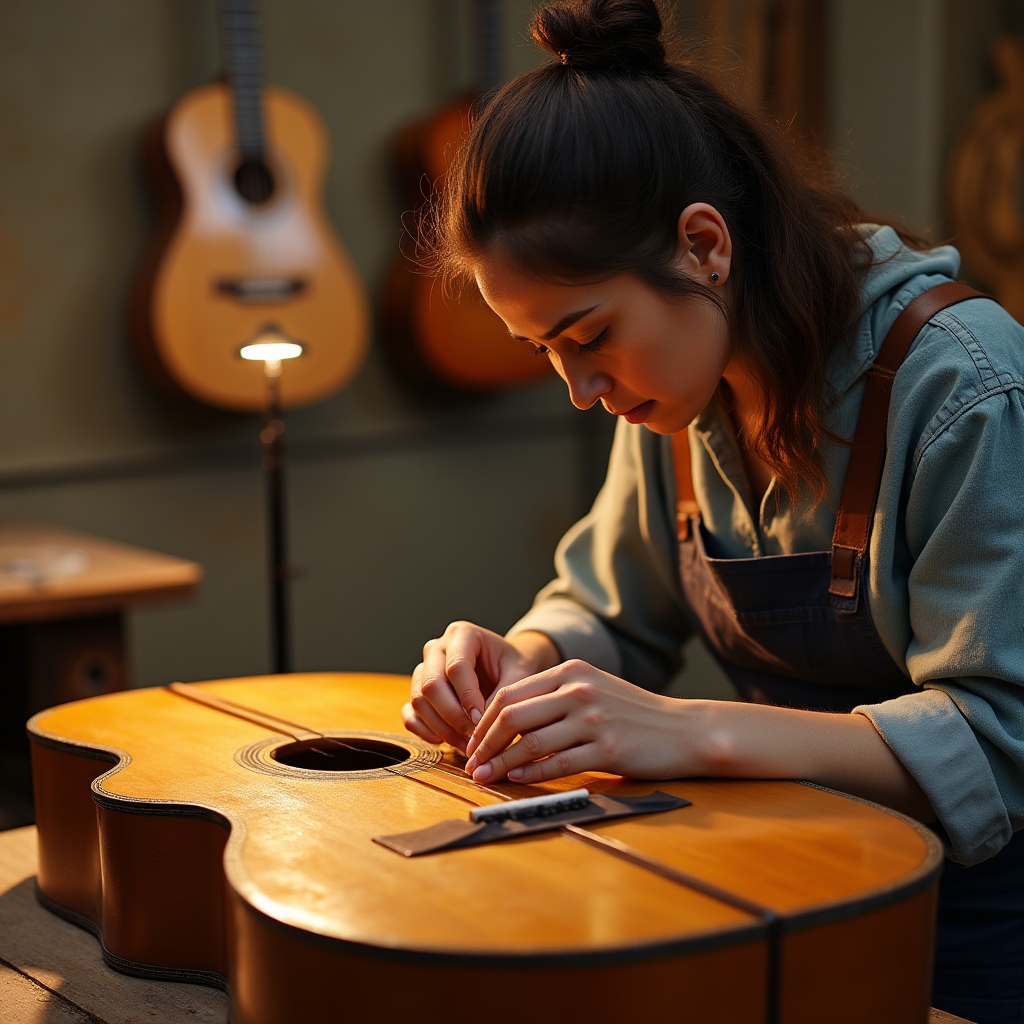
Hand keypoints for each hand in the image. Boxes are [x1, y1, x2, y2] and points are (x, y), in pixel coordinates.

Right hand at [402, 623, 557, 751]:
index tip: (481, 720)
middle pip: (431, 684)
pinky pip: (409, 713)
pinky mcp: (417, 691)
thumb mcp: (518, 674)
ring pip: (418, 700)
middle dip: (452, 716)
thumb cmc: (511, 667)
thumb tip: (480, 727)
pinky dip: (424, 731)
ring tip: (466, 743)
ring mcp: (423, 669)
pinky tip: (445, 740)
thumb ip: (502, 696)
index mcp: (462, 634)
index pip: (456, 667)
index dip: (468, 697)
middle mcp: (436, 648)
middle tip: (472, 737)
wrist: (504, 667)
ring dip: (440, 727)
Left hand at [463, 659, 690, 783]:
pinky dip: (531, 774)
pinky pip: (558, 764)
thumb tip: (506, 720)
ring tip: (486, 776)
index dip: (484, 720)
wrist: (684, 729)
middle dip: (484, 742)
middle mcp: (579, 691)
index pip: (510, 693)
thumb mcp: (593, 687)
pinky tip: (518, 780)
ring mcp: (593, 719)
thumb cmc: (635, 712)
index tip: (472, 740)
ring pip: (530, 742)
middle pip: (512, 715)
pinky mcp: (607, 749)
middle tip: (472, 762)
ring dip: (501, 763)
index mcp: (571, 672)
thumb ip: (554, 697)